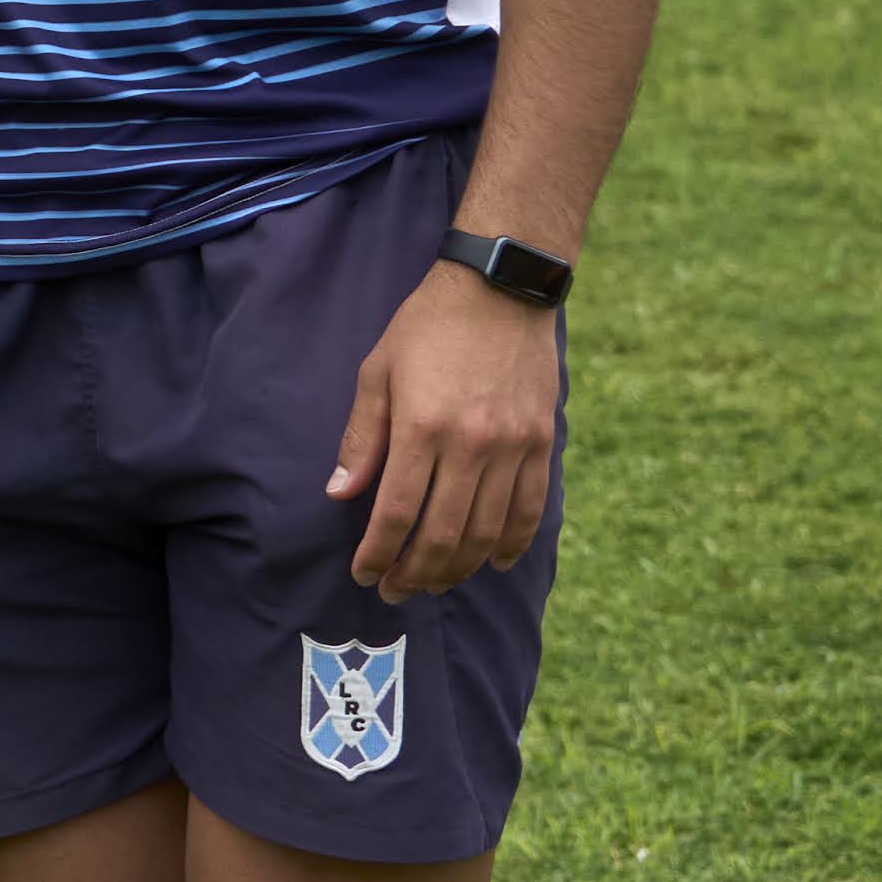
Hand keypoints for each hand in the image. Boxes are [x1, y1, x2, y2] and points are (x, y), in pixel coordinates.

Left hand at [324, 264, 558, 602]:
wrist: (500, 290)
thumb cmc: (426, 327)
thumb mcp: (377, 371)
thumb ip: (361, 438)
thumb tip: (340, 494)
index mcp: (422, 427)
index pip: (396, 513)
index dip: (379, 553)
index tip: (365, 575)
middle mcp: (471, 445)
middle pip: (444, 535)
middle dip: (415, 574)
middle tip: (395, 591)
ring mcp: (513, 447)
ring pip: (487, 533)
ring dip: (459, 569)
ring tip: (433, 582)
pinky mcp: (542, 444)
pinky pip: (530, 510)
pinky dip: (512, 544)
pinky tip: (493, 563)